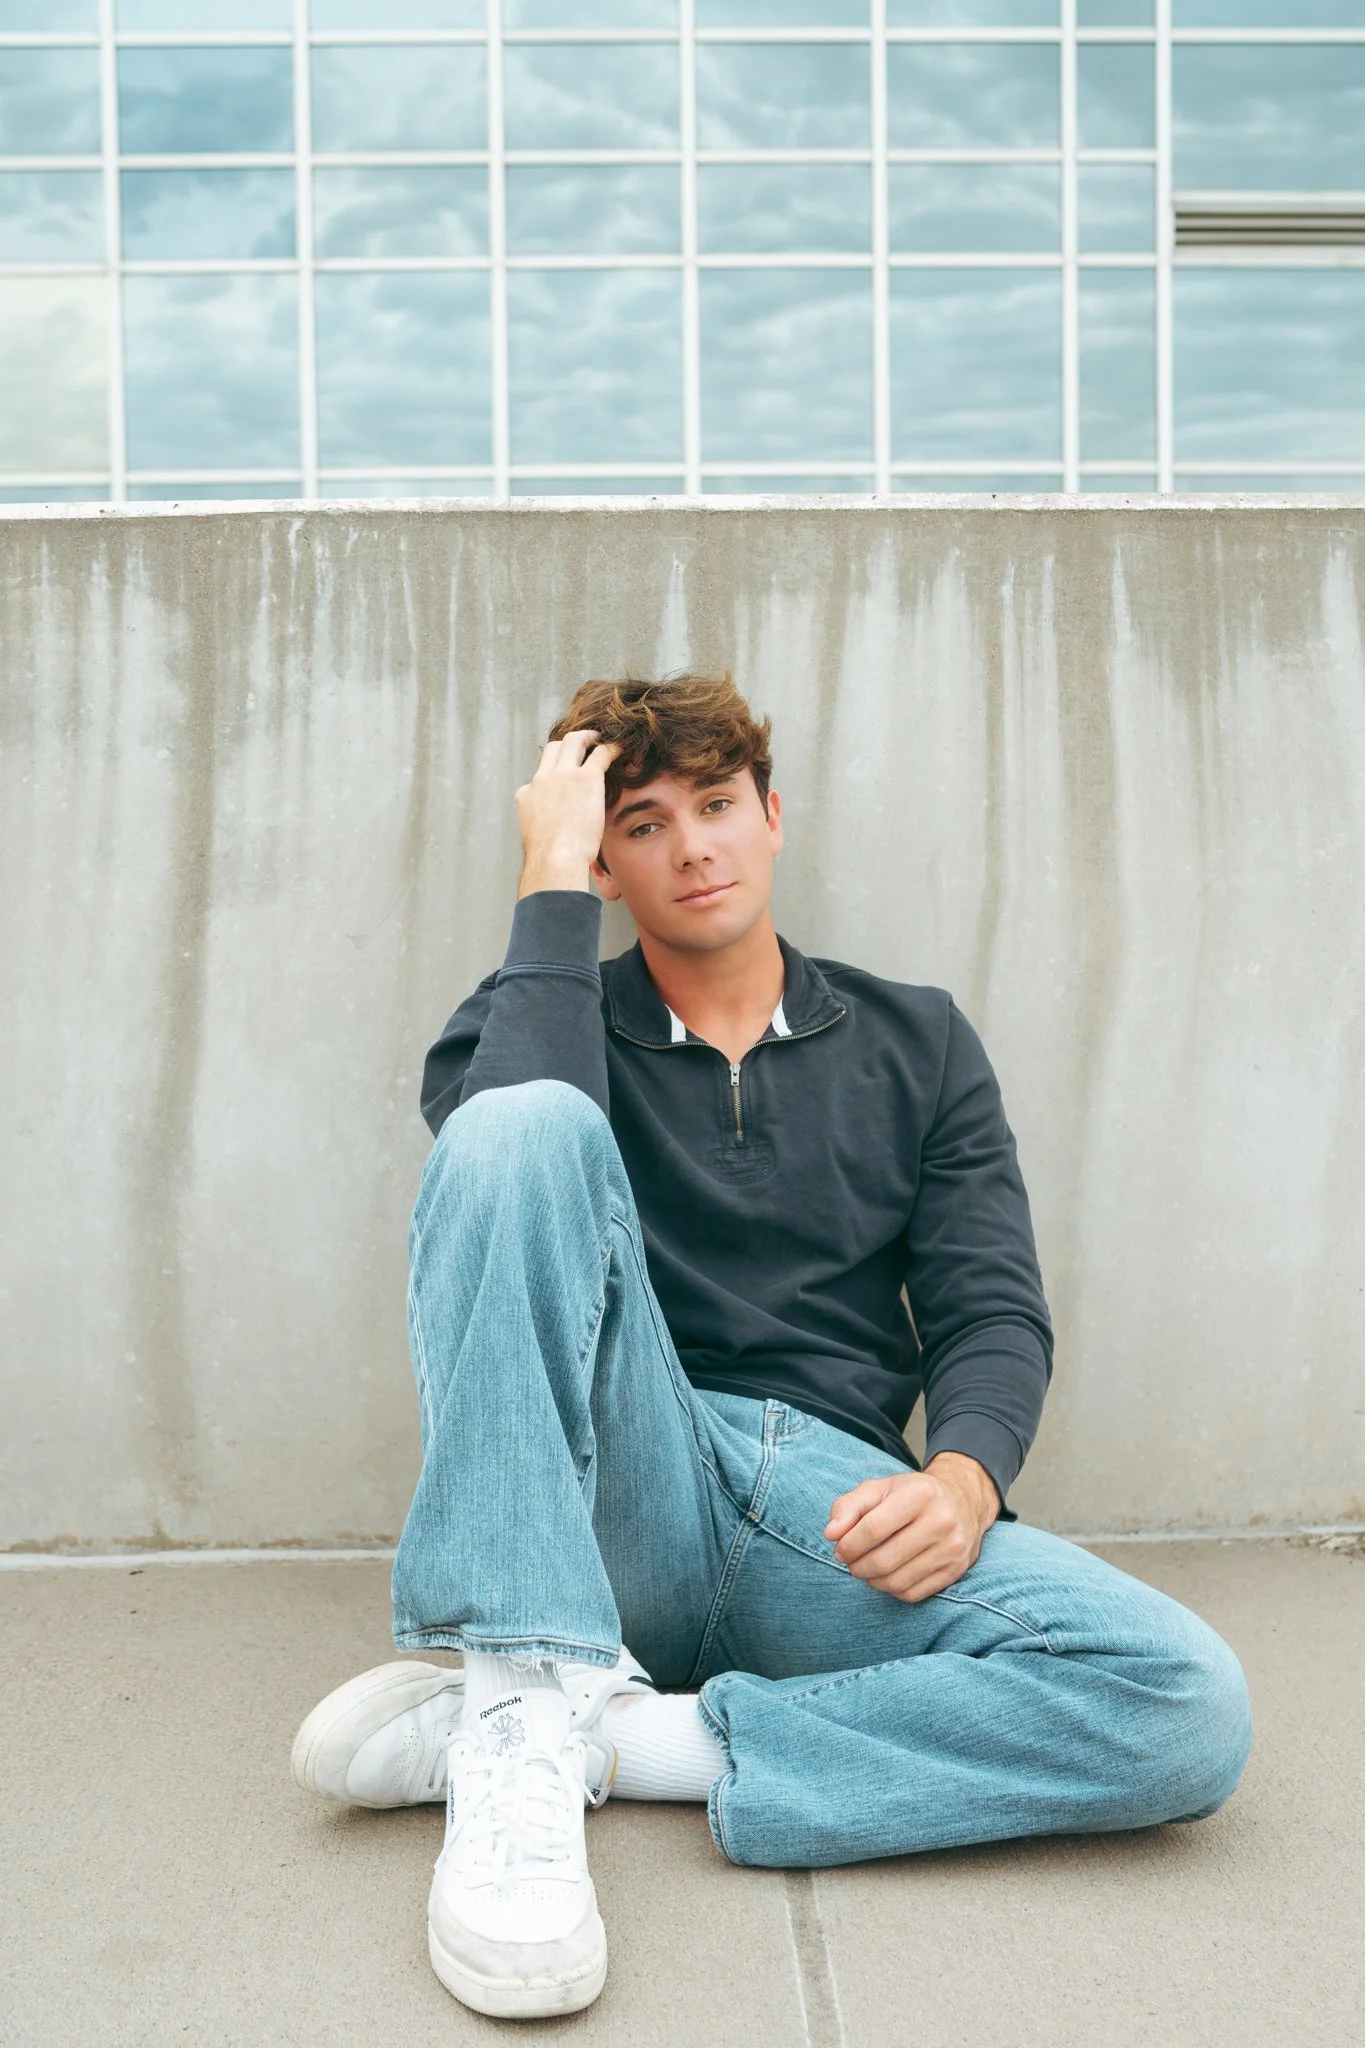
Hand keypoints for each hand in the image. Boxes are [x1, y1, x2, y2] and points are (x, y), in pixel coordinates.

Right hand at [515, 729, 620, 897]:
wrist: (555, 859)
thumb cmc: (548, 860)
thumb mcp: (534, 838)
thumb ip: (539, 828)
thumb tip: (545, 838)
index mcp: (527, 794)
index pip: (539, 774)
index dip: (554, 770)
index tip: (566, 773)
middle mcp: (542, 779)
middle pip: (554, 748)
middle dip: (569, 743)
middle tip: (584, 743)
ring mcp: (563, 775)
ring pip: (574, 741)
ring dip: (588, 738)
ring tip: (601, 739)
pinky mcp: (586, 778)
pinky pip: (601, 753)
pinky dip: (611, 748)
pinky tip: (620, 750)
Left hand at [823, 1452, 999, 1603]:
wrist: (964, 1501)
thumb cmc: (913, 1494)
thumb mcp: (881, 1488)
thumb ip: (849, 1506)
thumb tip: (831, 1534)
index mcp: (920, 1494)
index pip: (873, 1529)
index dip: (848, 1544)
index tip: (839, 1549)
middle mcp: (941, 1521)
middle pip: (884, 1560)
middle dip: (857, 1567)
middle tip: (850, 1563)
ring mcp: (951, 1549)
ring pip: (897, 1582)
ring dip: (872, 1581)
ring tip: (866, 1570)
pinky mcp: (955, 1571)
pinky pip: (913, 1594)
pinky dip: (893, 1590)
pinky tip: (888, 1576)